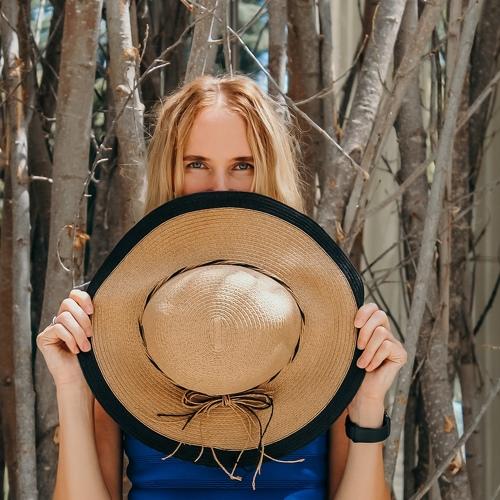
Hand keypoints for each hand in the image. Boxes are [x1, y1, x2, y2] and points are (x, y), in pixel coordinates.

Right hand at [36, 289, 93, 388]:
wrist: (80, 378)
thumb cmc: (91, 357)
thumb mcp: (95, 332)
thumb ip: (92, 316)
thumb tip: (98, 299)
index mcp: (74, 315)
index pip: (73, 294)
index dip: (82, 298)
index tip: (93, 310)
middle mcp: (60, 319)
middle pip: (68, 303)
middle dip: (83, 319)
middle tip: (91, 335)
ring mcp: (51, 328)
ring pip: (65, 317)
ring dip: (78, 333)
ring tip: (86, 347)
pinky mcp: (44, 338)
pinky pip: (58, 328)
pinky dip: (69, 339)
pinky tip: (75, 351)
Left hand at [348, 303, 406, 425]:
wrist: (360, 391)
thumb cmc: (350, 368)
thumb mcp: (350, 344)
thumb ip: (355, 329)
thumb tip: (345, 310)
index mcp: (372, 327)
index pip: (373, 307)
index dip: (365, 311)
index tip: (354, 324)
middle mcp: (386, 332)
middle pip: (380, 314)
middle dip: (365, 330)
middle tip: (358, 347)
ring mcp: (395, 342)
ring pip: (381, 333)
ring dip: (368, 350)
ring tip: (361, 364)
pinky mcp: (401, 353)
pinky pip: (387, 346)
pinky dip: (375, 358)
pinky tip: (370, 368)